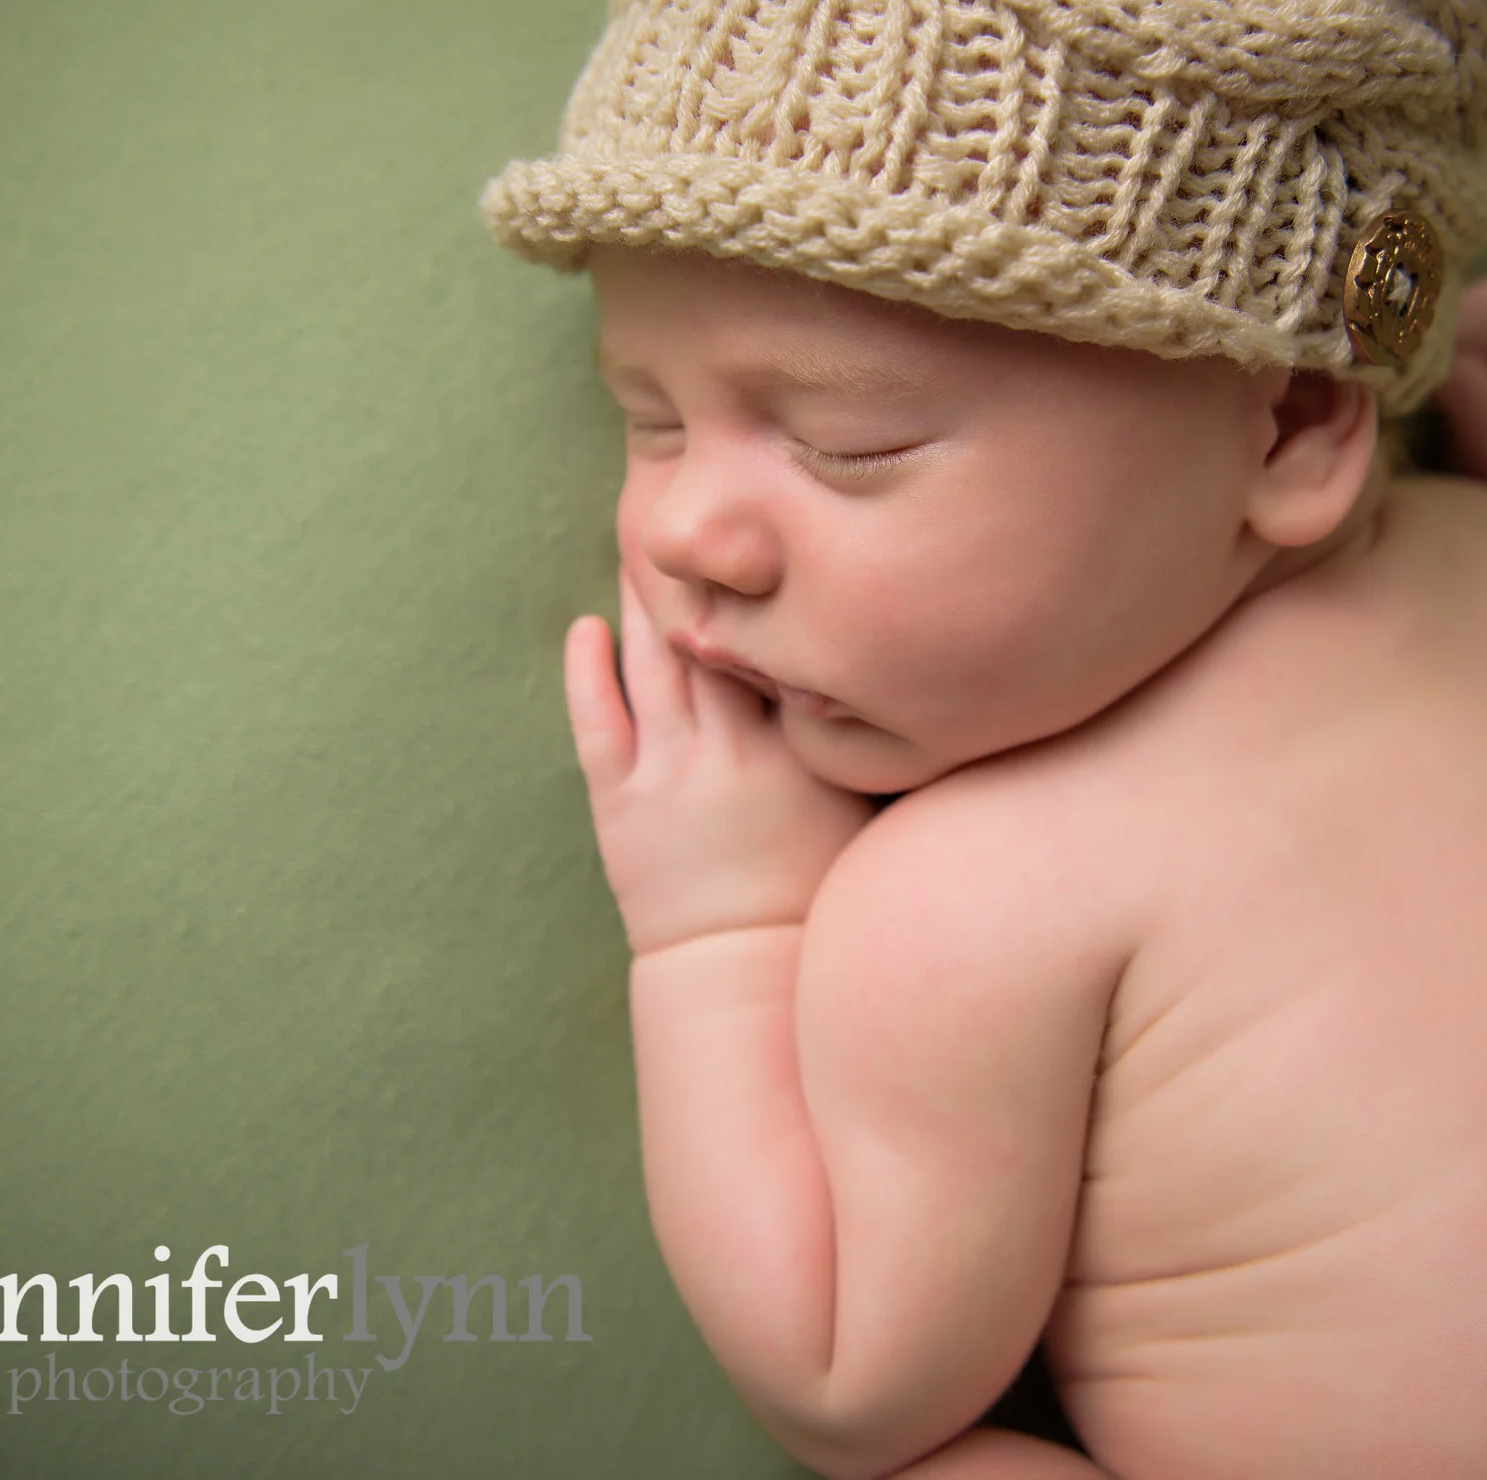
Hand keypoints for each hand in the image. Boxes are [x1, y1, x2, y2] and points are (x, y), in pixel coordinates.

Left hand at [563, 573, 875, 954]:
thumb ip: (870, 740)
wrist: (744, 974)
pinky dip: (586, 670)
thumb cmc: (819, 896)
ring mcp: (664, 775)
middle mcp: (725, 749)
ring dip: (644, 603)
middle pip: (709, 637)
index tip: (768, 538)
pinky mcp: (618, 805)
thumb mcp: (864, 809)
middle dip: (702, 575)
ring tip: (641, 545)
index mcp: (791, 747)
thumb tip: (901, 676)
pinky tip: (586, 626)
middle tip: (694, 512)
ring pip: (650, 666)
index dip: (770, 590)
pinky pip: (596, 722)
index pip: (776, 645)